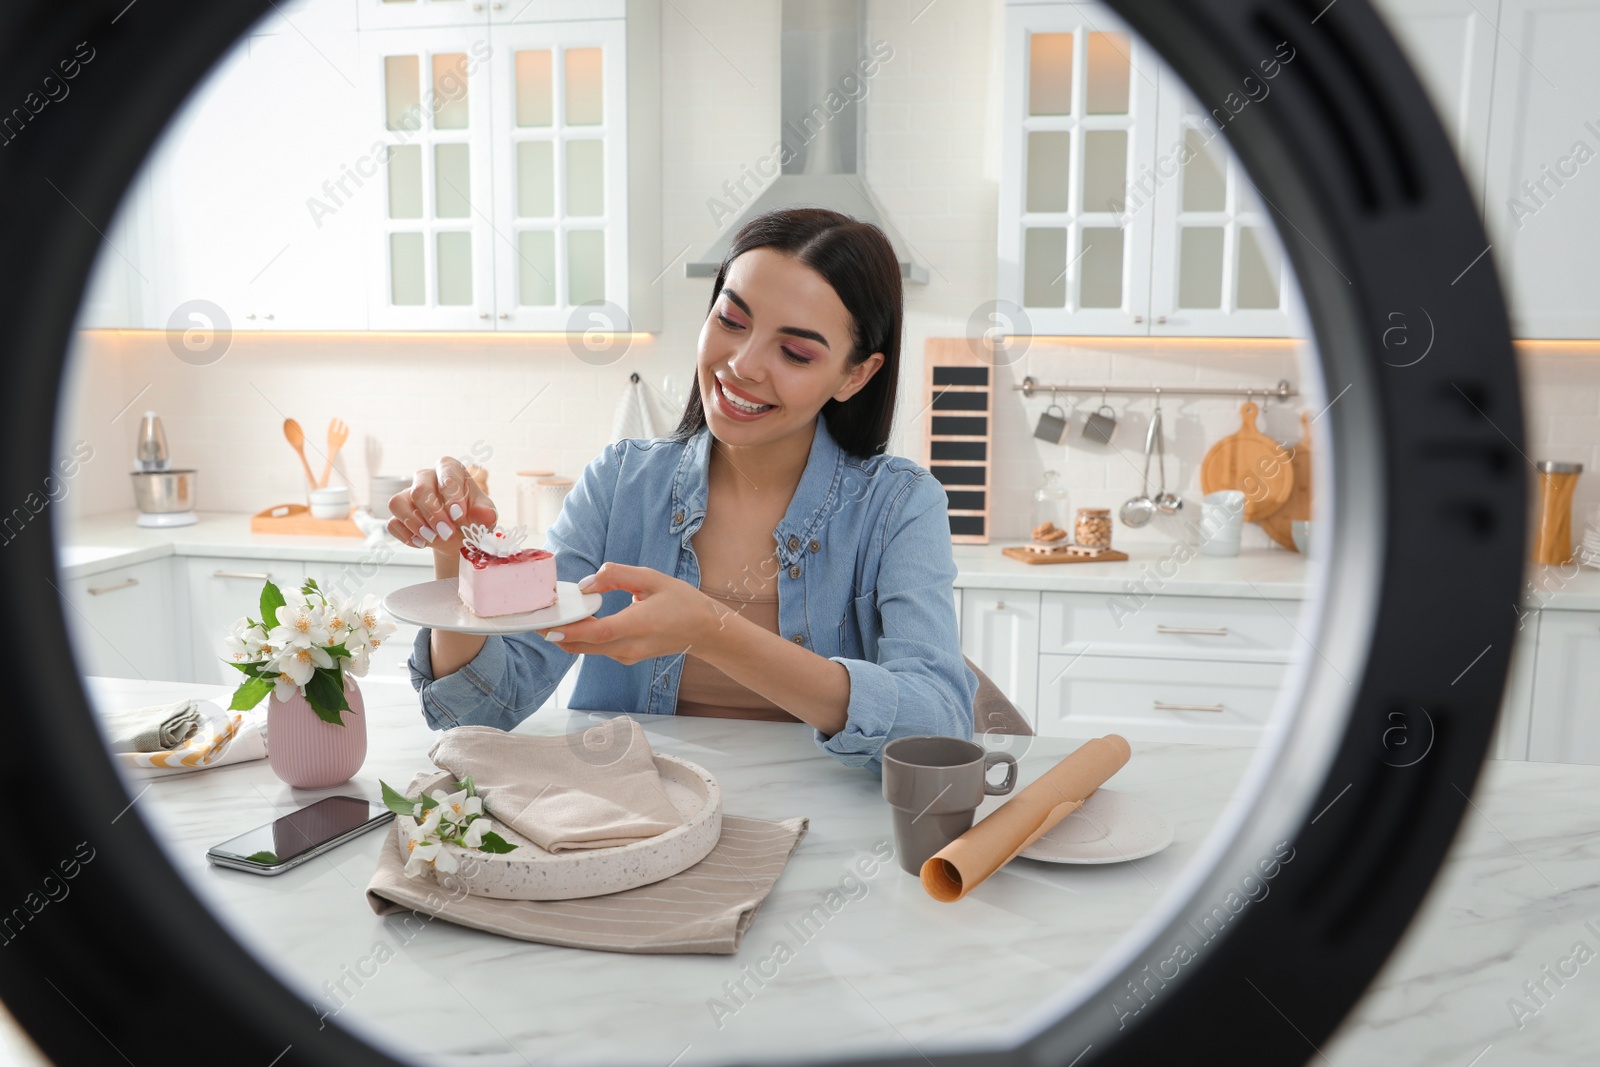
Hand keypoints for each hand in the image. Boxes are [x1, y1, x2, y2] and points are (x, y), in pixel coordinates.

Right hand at [386, 456, 496, 555]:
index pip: (447, 471)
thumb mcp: (485, 517)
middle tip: (447, 533)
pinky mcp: (399, 513)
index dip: (451, 494)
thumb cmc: (473, 520)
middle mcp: (427, 477)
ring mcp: (409, 494)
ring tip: (432, 539)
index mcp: (450, 470)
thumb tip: (484, 514)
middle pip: (420, 489)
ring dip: (415, 524)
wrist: (459, 539)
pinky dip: (406, 535)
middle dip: (433, 514)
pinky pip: (392, 522)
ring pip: (398, 502)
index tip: (458, 515)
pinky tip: (422, 543)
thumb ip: (486, 514)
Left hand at [536, 563, 725, 665]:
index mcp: (641, 624)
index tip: (548, 625)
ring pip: (588, 649)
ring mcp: (628, 656)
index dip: (571, 630)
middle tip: (536, 617)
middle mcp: (632, 646)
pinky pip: (597, 648)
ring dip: (568, 635)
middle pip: (585, 645)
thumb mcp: (652, 578)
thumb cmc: (681, 601)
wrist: (704, 631)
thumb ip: (618, 576)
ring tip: (550, 616)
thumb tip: (587, 585)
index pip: (599, 632)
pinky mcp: (626, 658)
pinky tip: (574, 621)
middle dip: (558, 633)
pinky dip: (582, 637)